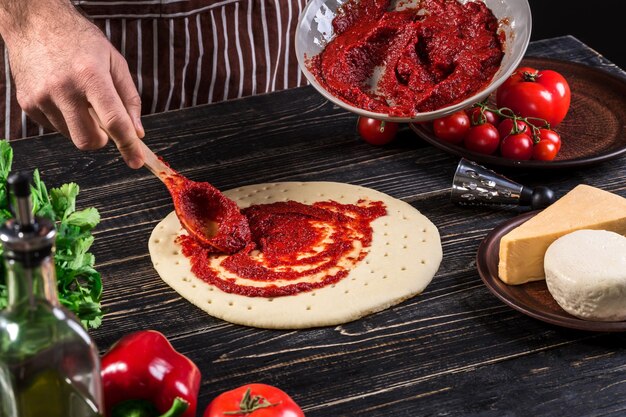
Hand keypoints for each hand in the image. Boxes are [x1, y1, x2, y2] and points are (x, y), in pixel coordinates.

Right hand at [0, 0, 144, 167]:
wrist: (35, 22)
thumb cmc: (80, 41)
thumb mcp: (115, 62)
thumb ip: (129, 99)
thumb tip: (137, 132)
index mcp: (91, 76)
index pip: (114, 121)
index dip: (128, 146)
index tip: (136, 162)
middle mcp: (64, 88)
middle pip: (88, 140)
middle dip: (102, 140)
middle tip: (104, 122)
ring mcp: (42, 97)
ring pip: (71, 136)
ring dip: (82, 126)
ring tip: (80, 97)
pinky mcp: (28, 103)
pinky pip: (54, 127)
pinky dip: (65, 119)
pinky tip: (63, 95)